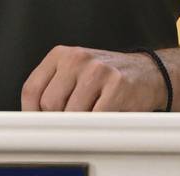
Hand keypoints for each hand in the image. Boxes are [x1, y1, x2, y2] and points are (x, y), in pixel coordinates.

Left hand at [21, 45, 164, 111]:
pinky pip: (96, 118)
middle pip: (49, 103)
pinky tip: (104, 117)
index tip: (39, 125)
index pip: (32, 89)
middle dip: (58, 120)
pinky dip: (98, 125)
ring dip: (80, 124)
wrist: (147, 72)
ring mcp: (98, 70)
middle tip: (71, 122)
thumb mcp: (74, 74)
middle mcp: (77, 58)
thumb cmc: (106, 78)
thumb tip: (33, 119)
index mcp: (61, 55)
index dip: (31, 113)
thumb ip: (53, 89)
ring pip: (72, 114)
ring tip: (92, 116)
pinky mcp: (117, 85)